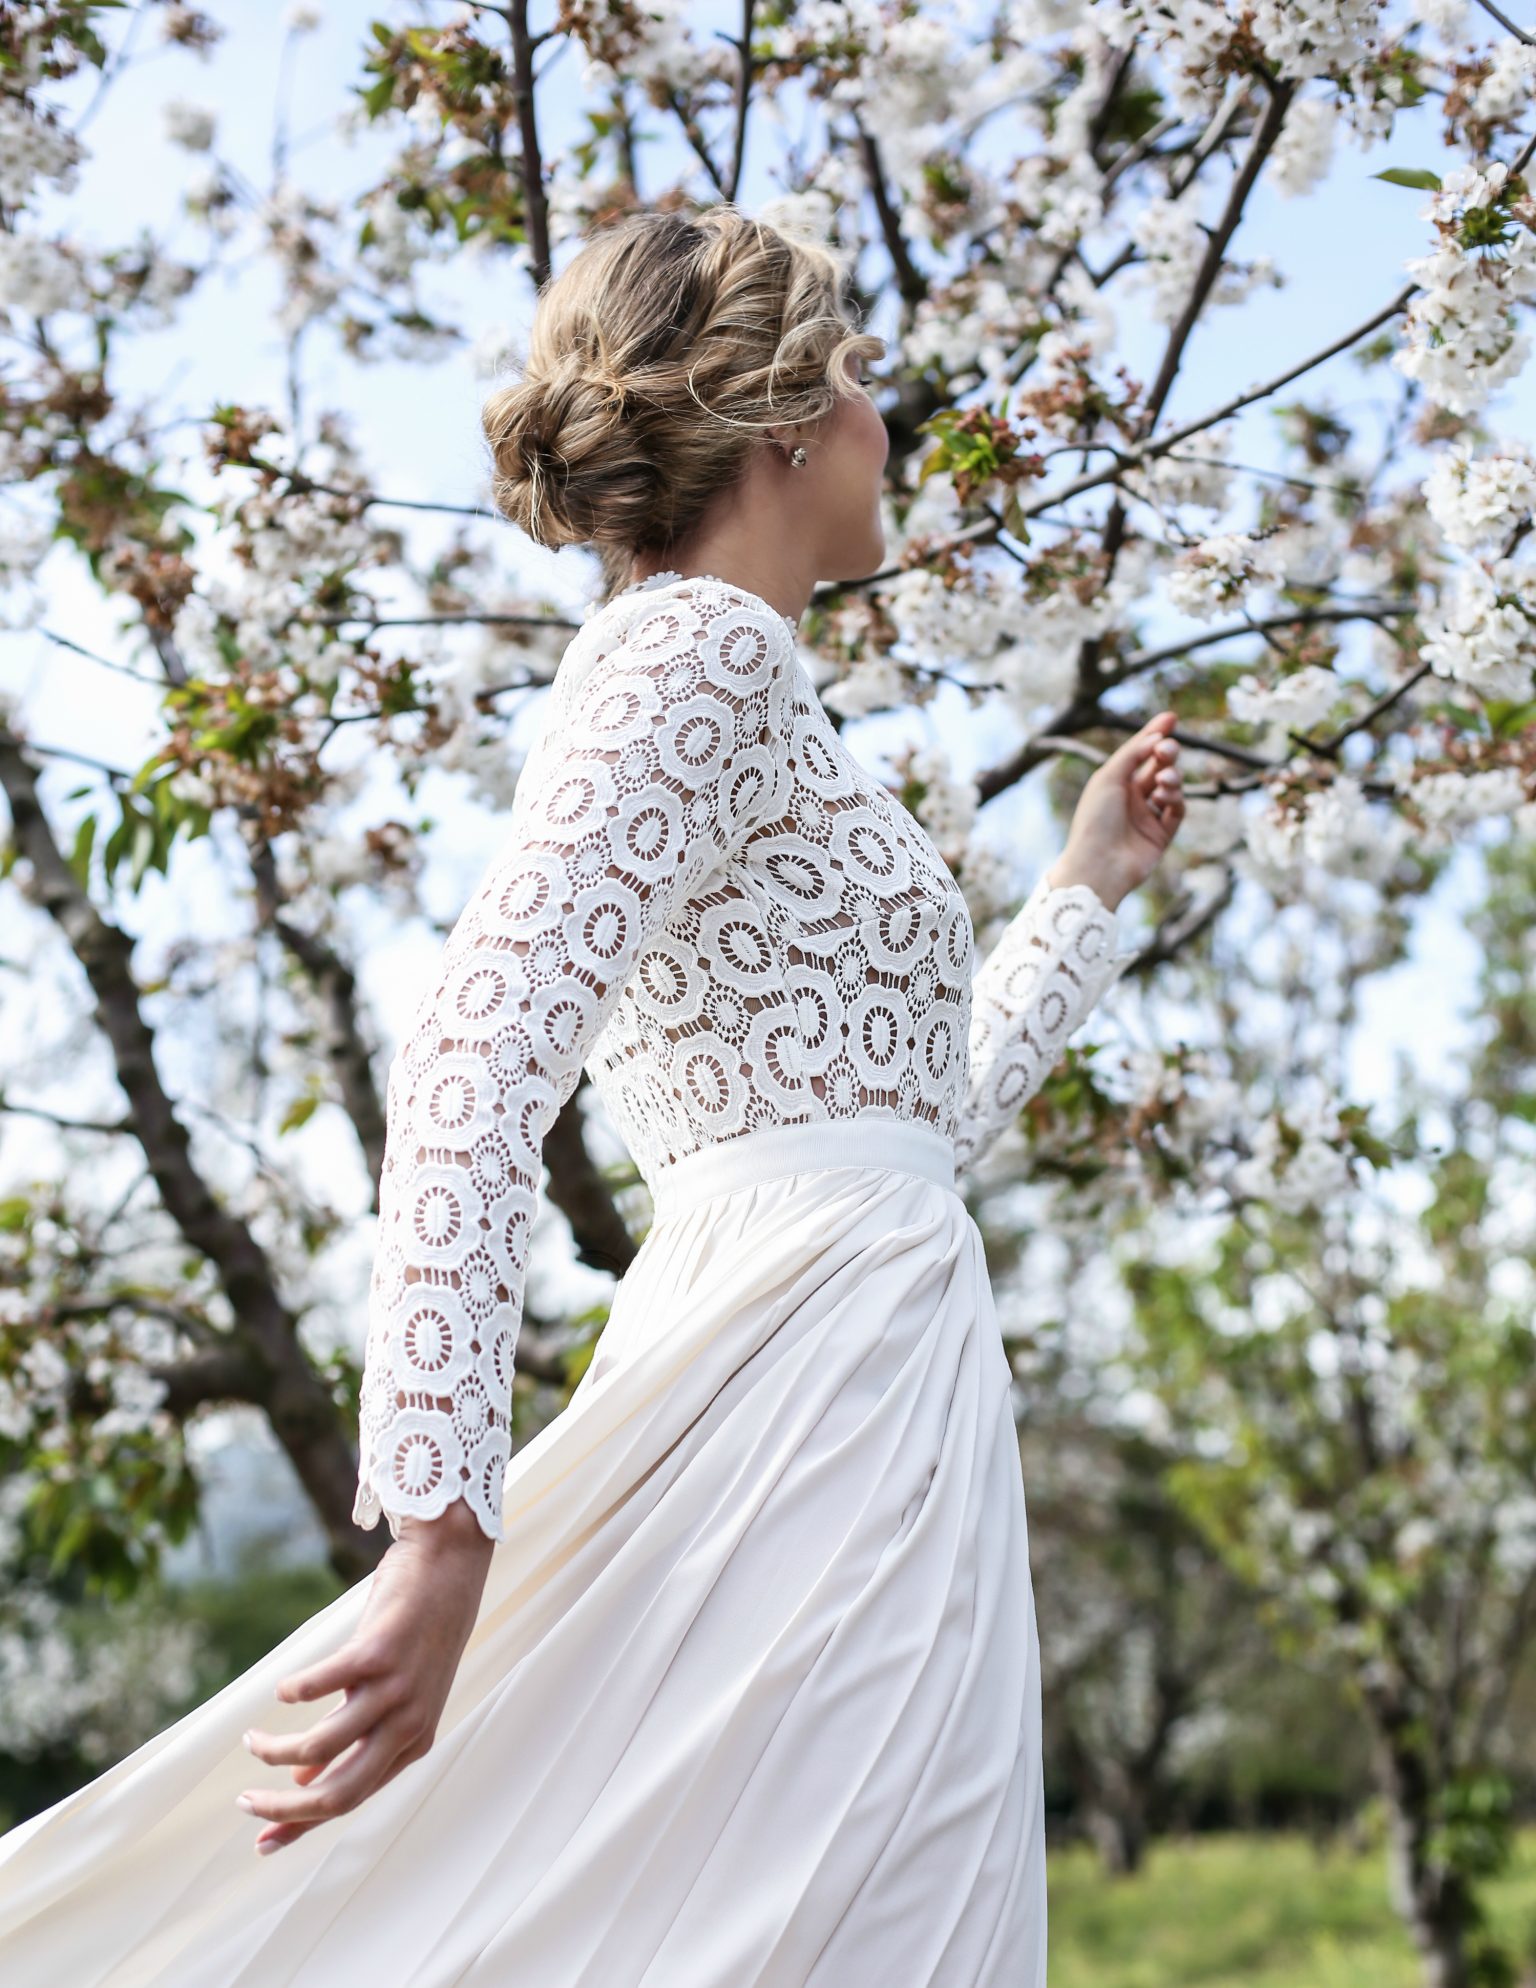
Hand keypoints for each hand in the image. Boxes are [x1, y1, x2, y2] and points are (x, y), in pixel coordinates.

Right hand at [237, 1512, 494, 1855]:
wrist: (450, 1568)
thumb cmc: (416, 1634)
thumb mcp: (393, 1699)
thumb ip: (357, 1740)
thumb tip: (307, 1781)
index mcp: (412, 1744)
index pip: (350, 1800)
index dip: (302, 1824)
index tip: (261, 1841)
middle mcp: (407, 1725)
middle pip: (338, 1793)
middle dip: (282, 1808)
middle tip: (244, 1802)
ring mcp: (395, 1690)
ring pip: (319, 1747)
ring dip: (275, 1751)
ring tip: (251, 1740)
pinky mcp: (377, 1653)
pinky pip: (320, 1686)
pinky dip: (292, 1692)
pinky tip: (281, 1690)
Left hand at [1046, 711, 1184, 911]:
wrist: (1098, 864)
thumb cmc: (1095, 820)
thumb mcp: (1107, 778)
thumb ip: (1132, 754)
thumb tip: (1156, 737)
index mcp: (1114, 782)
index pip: (1139, 752)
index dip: (1155, 733)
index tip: (1171, 717)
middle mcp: (1131, 798)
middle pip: (1158, 766)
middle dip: (1166, 753)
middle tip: (1167, 750)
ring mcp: (1147, 816)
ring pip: (1171, 786)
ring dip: (1171, 777)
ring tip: (1163, 780)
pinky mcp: (1161, 835)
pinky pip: (1176, 810)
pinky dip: (1175, 799)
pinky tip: (1165, 797)